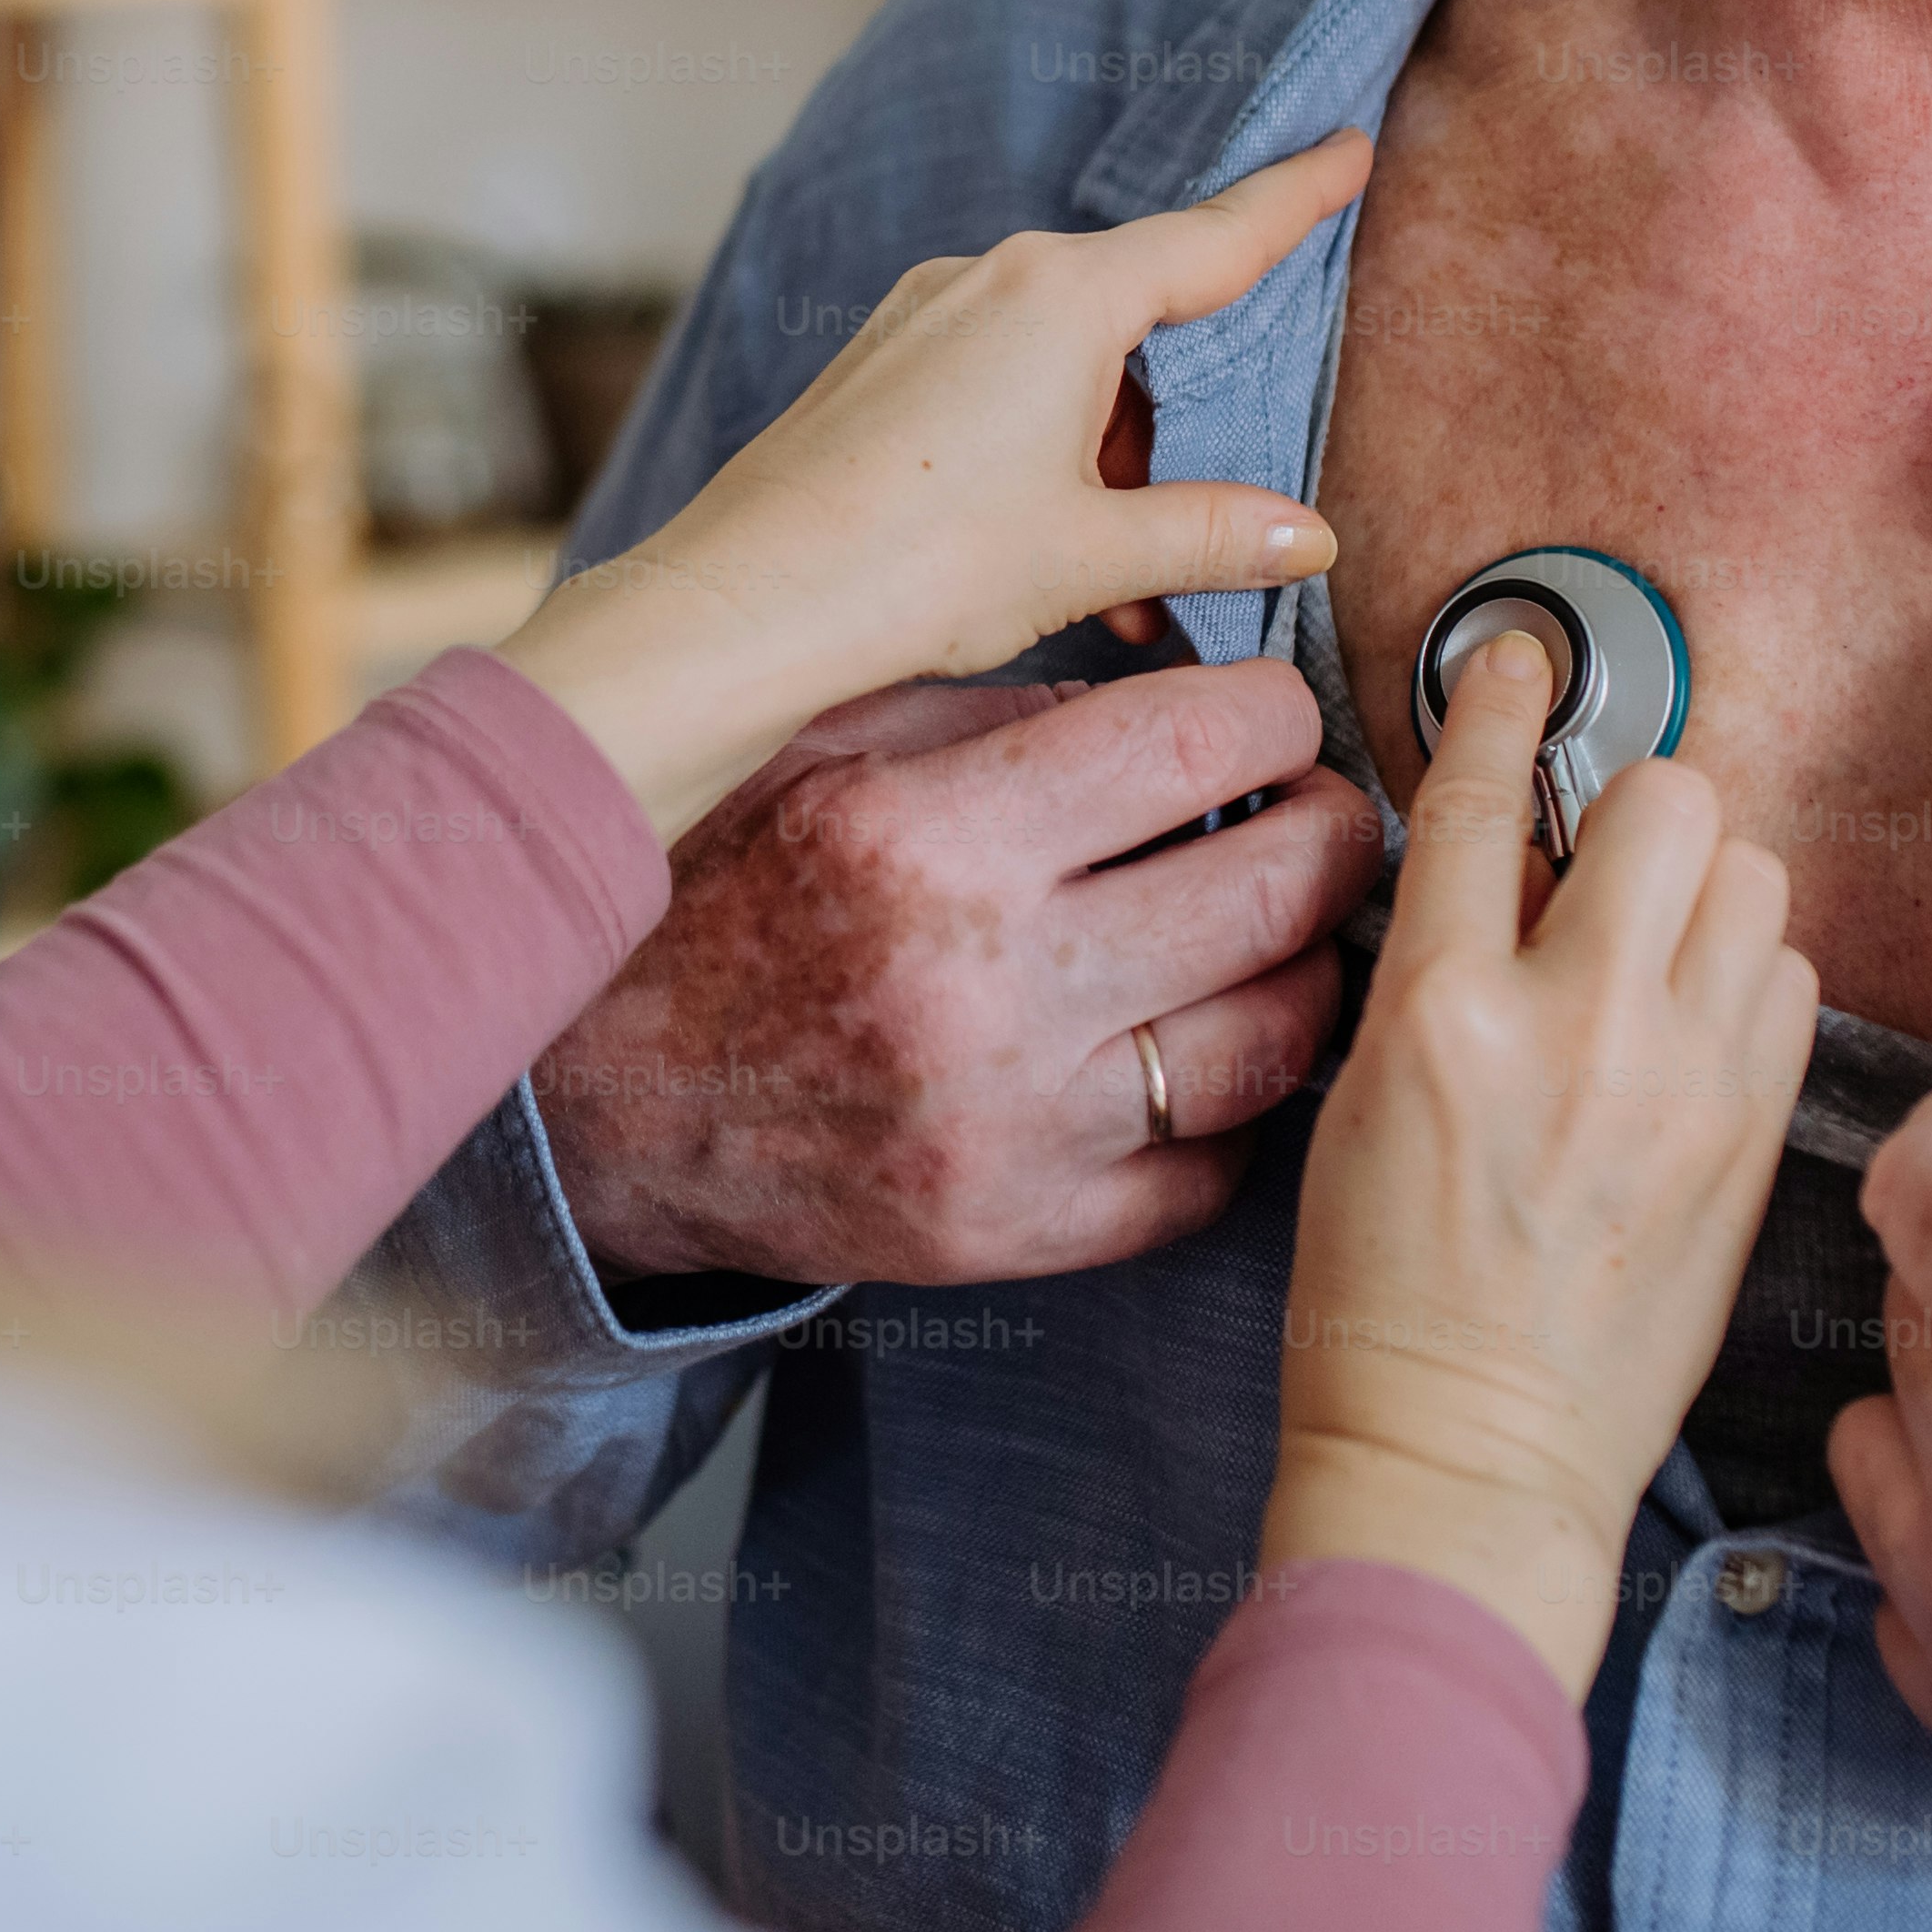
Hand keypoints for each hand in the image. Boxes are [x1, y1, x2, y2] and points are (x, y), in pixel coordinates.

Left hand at [495, 133, 1368, 841]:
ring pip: (1064, 371)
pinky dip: (1046, 462)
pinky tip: (1052, 562)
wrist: (744, 605)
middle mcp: (987, 280)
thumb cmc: (917, 563)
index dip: (1292, 200)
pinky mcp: (878, 370)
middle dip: (1181, 422)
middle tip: (1216, 506)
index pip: (1213, 238)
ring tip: (1127, 585)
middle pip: (1136, 321)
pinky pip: (996, 391)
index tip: (1346, 150)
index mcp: (1060, 295)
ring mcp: (923, 320)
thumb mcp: (1094, 554)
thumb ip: (1213, 533)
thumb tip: (1307, 536)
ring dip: (1111, 465)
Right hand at [534, 662, 1381, 1286]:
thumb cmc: (718, 900)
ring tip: (1287, 930)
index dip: (1273, 712)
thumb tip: (1172, 698)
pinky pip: (1206, 1174)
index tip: (1275, 716)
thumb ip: (995, 715)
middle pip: (1269, 891)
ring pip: (1269, 1041)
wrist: (602, 1110)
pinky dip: (1237, 1109)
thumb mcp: (822, 753)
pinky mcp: (1016, 1234)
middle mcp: (982, 986)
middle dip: (1329, 833)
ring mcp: (1009, 1128)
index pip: (1191, 741)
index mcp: (930, 836)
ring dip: (1307, 970)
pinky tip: (1212, 1051)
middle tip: (1319, 814)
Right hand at [1263, 648, 1813, 1701]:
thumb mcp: (1363, 1095)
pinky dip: (1747, 974)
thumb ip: (1444, 966)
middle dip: (1633, 805)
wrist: (1466, 1452)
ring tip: (1651, 943)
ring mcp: (1683, 1083)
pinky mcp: (1754, 1139)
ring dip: (1701, 882)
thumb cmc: (1382, 1293)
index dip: (1502, 702)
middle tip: (1599, 856)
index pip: (1480, 795)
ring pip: (1751, 873)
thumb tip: (1518, 868)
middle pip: (1666, 798)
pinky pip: (1788, 979)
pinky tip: (1695, 1022)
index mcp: (1438, 1011)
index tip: (1522, 661)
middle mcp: (1575, 1028)